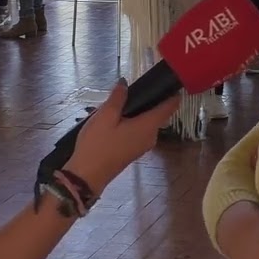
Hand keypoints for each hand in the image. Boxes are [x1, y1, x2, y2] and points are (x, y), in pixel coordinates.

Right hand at [65, 79, 178, 193]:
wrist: (86, 176)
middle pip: (156, 114)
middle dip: (146, 101)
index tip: (169, 82)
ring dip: (136, 113)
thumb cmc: (97, 144)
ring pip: (146, 123)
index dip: (172, 94)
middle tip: (130, 90)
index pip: (169, 107)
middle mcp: (151, 137)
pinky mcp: (134, 152)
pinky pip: (138, 132)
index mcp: (148, 126)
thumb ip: (117, 97)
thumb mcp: (105, 116)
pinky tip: (115, 120)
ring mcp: (143, 146)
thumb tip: (125, 83)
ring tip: (116, 104)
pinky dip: (132, 123)